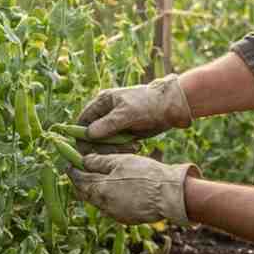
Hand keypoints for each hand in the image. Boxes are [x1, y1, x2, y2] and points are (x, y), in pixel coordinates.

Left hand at [67, 154, 199, 224]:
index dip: (73, 171)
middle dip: (81, 183)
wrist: (169, 194)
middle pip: (86, 194)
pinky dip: (108, 199)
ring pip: (98, 202)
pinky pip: (111, 208)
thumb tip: (83, 161)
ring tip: (97, 180)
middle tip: (80, 172)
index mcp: (100, 190)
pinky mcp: (126, 219)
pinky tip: (114, 191)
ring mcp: (115, 215)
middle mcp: (104, 206)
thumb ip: (98, 162)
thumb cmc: (145, 174)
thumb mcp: (120, 161)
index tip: (70, 164)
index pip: (79, 181)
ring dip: (94, 191)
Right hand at [78, 74, 192, 139]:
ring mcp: (115, 125)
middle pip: (92, 136)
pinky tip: (136, 147)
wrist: (171, 108)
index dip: (82, 136)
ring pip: (104, 143)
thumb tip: (88, 134)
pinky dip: (123, 149)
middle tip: (116, 150)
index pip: (83, 121)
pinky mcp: (124, 134)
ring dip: (115, 149)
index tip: (88, 149)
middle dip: (102, 146)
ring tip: (132, 147)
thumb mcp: (127, 113)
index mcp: (102, 102)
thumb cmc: (148, 104)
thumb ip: (107, 124)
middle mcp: (105, 114)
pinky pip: (116, 146)